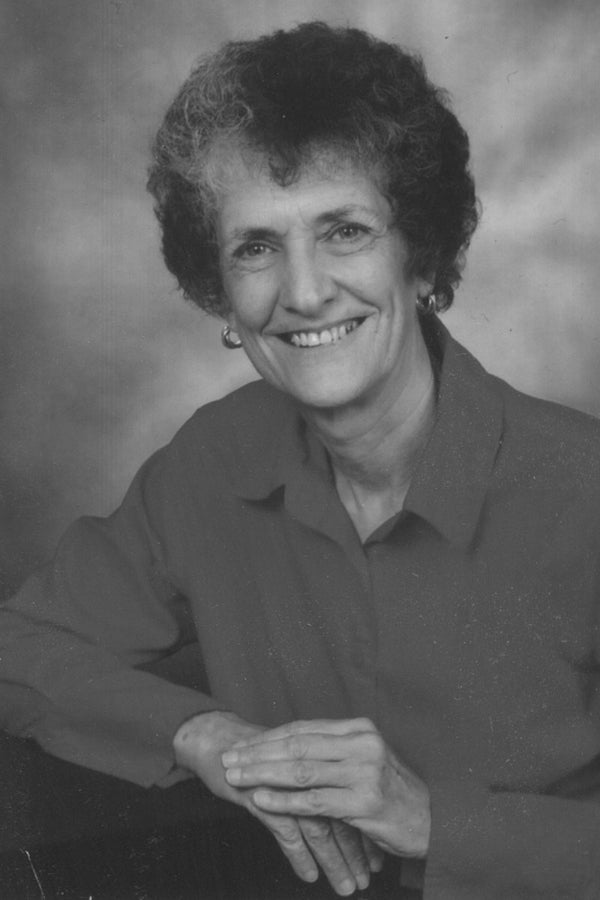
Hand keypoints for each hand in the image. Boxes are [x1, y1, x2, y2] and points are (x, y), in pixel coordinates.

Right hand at [173, 711, 382, 893]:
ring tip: (345, 886)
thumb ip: (320, 783)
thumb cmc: (259, 755)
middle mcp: (309, 767)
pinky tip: (309, 875)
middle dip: (355, 852)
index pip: (352, 799)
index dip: (364, 830)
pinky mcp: (262, 794)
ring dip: (333, 860)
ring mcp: (287, 780)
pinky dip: (299, 855)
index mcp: (323, 757)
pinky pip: (287, 830)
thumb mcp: (295, 766)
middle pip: (339, 814)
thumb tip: (348, 808)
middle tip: (366, 881)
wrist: (217, 741)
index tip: (378, 860)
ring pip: (318, 826)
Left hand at [221, 717, 430, 857]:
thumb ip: (332, 751)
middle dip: (258, 753)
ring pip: (301, 770)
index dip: (268, 737)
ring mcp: (365, 772)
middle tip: (228, 759)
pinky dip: (284, 801)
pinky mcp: (364, 803)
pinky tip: (261, 801)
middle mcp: (362, 744)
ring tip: (235, 778)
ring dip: (262, 774)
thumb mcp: (365, 760)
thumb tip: (287, 748)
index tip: (241, 744)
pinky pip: (314, 801)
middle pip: (297, 744)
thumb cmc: (391, 792)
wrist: (432, 821)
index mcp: (359, 729)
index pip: (303, 728)